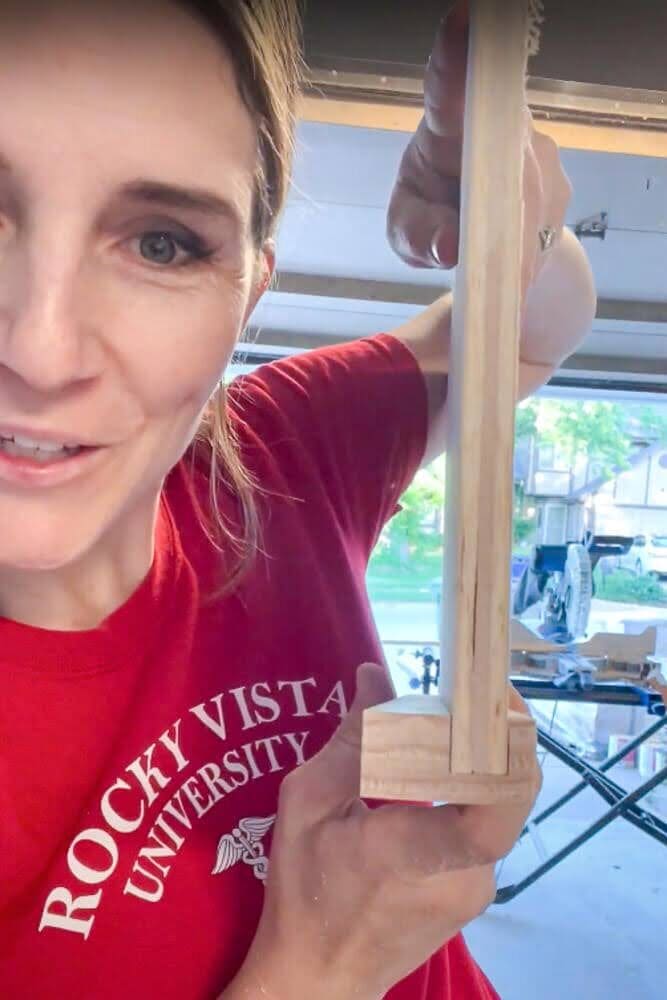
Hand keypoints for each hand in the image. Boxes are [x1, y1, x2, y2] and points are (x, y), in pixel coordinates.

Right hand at [233, 664, 540, 999]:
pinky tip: (432, 769)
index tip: (494, 693)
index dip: (510, 744)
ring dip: (475, 759)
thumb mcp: (307, 805)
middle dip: (492, 733)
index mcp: (421, 854)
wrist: (320, 979)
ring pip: (494, 802)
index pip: (499, 801)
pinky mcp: (475, 889)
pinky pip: (481, 821)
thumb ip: (353, 739)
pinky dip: (465, 787)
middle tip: (463, 689)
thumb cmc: (305, 894)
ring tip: (442, 722)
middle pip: (504, 788)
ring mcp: (478, 887)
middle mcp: (468, 875)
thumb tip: (375, 673)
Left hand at [387, 2, 571, 298]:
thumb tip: (449, 245)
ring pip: (528, 200)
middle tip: (477, 260)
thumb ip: (419, 237)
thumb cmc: (429, 218)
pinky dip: (525, 252)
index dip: (456, 53)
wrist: (480, 241)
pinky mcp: (557, 185)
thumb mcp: (408, 232)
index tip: (462, 17)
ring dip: (510, 244)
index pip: (450, 83)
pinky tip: (509, 268)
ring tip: (489, 273)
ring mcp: (535, 152)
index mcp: (447, 122)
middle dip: (493, 217)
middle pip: (504, 164)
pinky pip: (543, 221)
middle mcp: (498, 126)